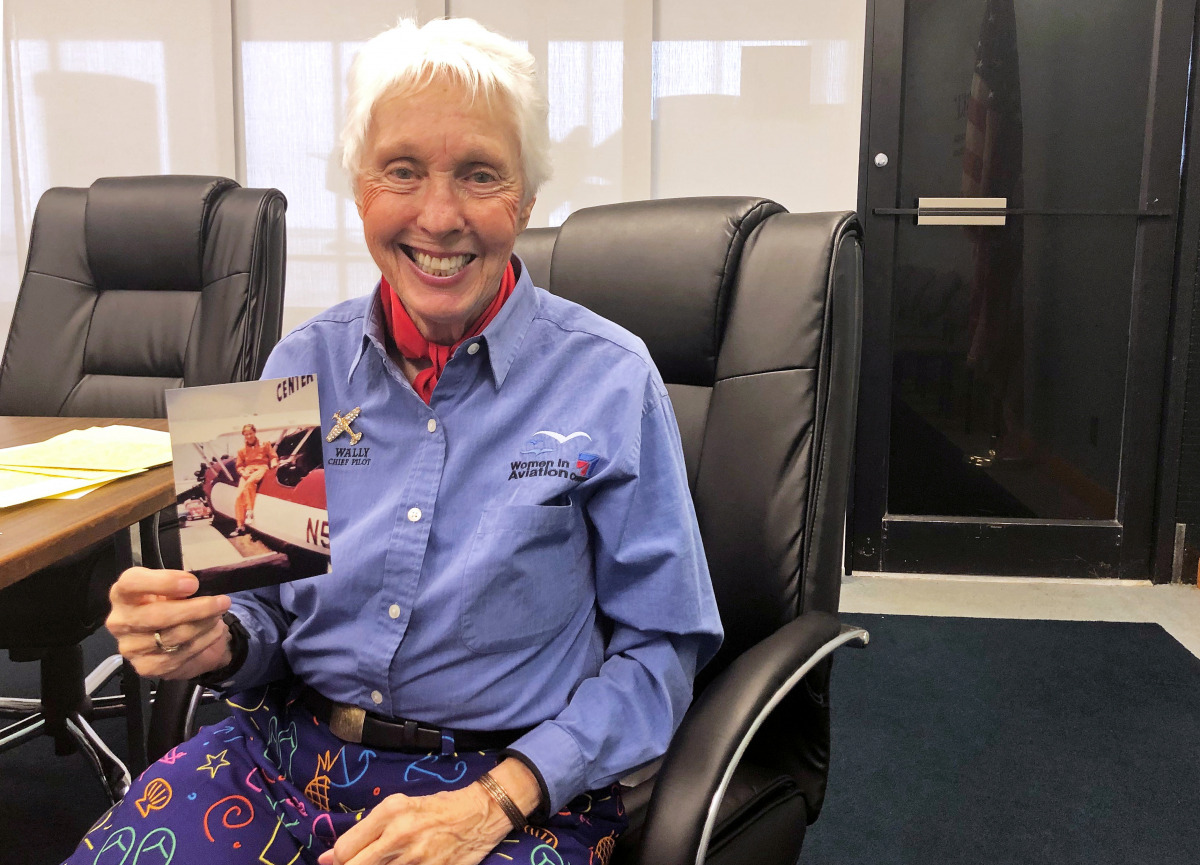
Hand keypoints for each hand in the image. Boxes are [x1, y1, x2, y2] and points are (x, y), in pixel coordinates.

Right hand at [106, 567, 232, 679]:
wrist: (178, 638)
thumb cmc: (173, 604)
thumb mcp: (174, 588)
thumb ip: (178, 584)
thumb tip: (192, 586)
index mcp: (122, 594)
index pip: (132, 583)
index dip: (163, 582)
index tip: (193, 584)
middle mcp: (119, 621)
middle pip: (157, 615)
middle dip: (196, 609)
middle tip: (222, 602)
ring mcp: (130, 647)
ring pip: (174, 636)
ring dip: (204, 624)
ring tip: (219, 614)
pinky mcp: (146, 667)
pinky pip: (181, 653)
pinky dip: (204, 640)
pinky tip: (214, 631)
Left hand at [317, 785, 505, 864]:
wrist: (480, 813)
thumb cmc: (437, 808)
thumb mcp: (400, 807)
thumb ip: (366, 831)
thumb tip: (328, 858)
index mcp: (390, 811)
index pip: (345, 850)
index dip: (338, 862)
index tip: (339, 863)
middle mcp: (400, 834)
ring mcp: (417, 857)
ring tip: (387, 861)